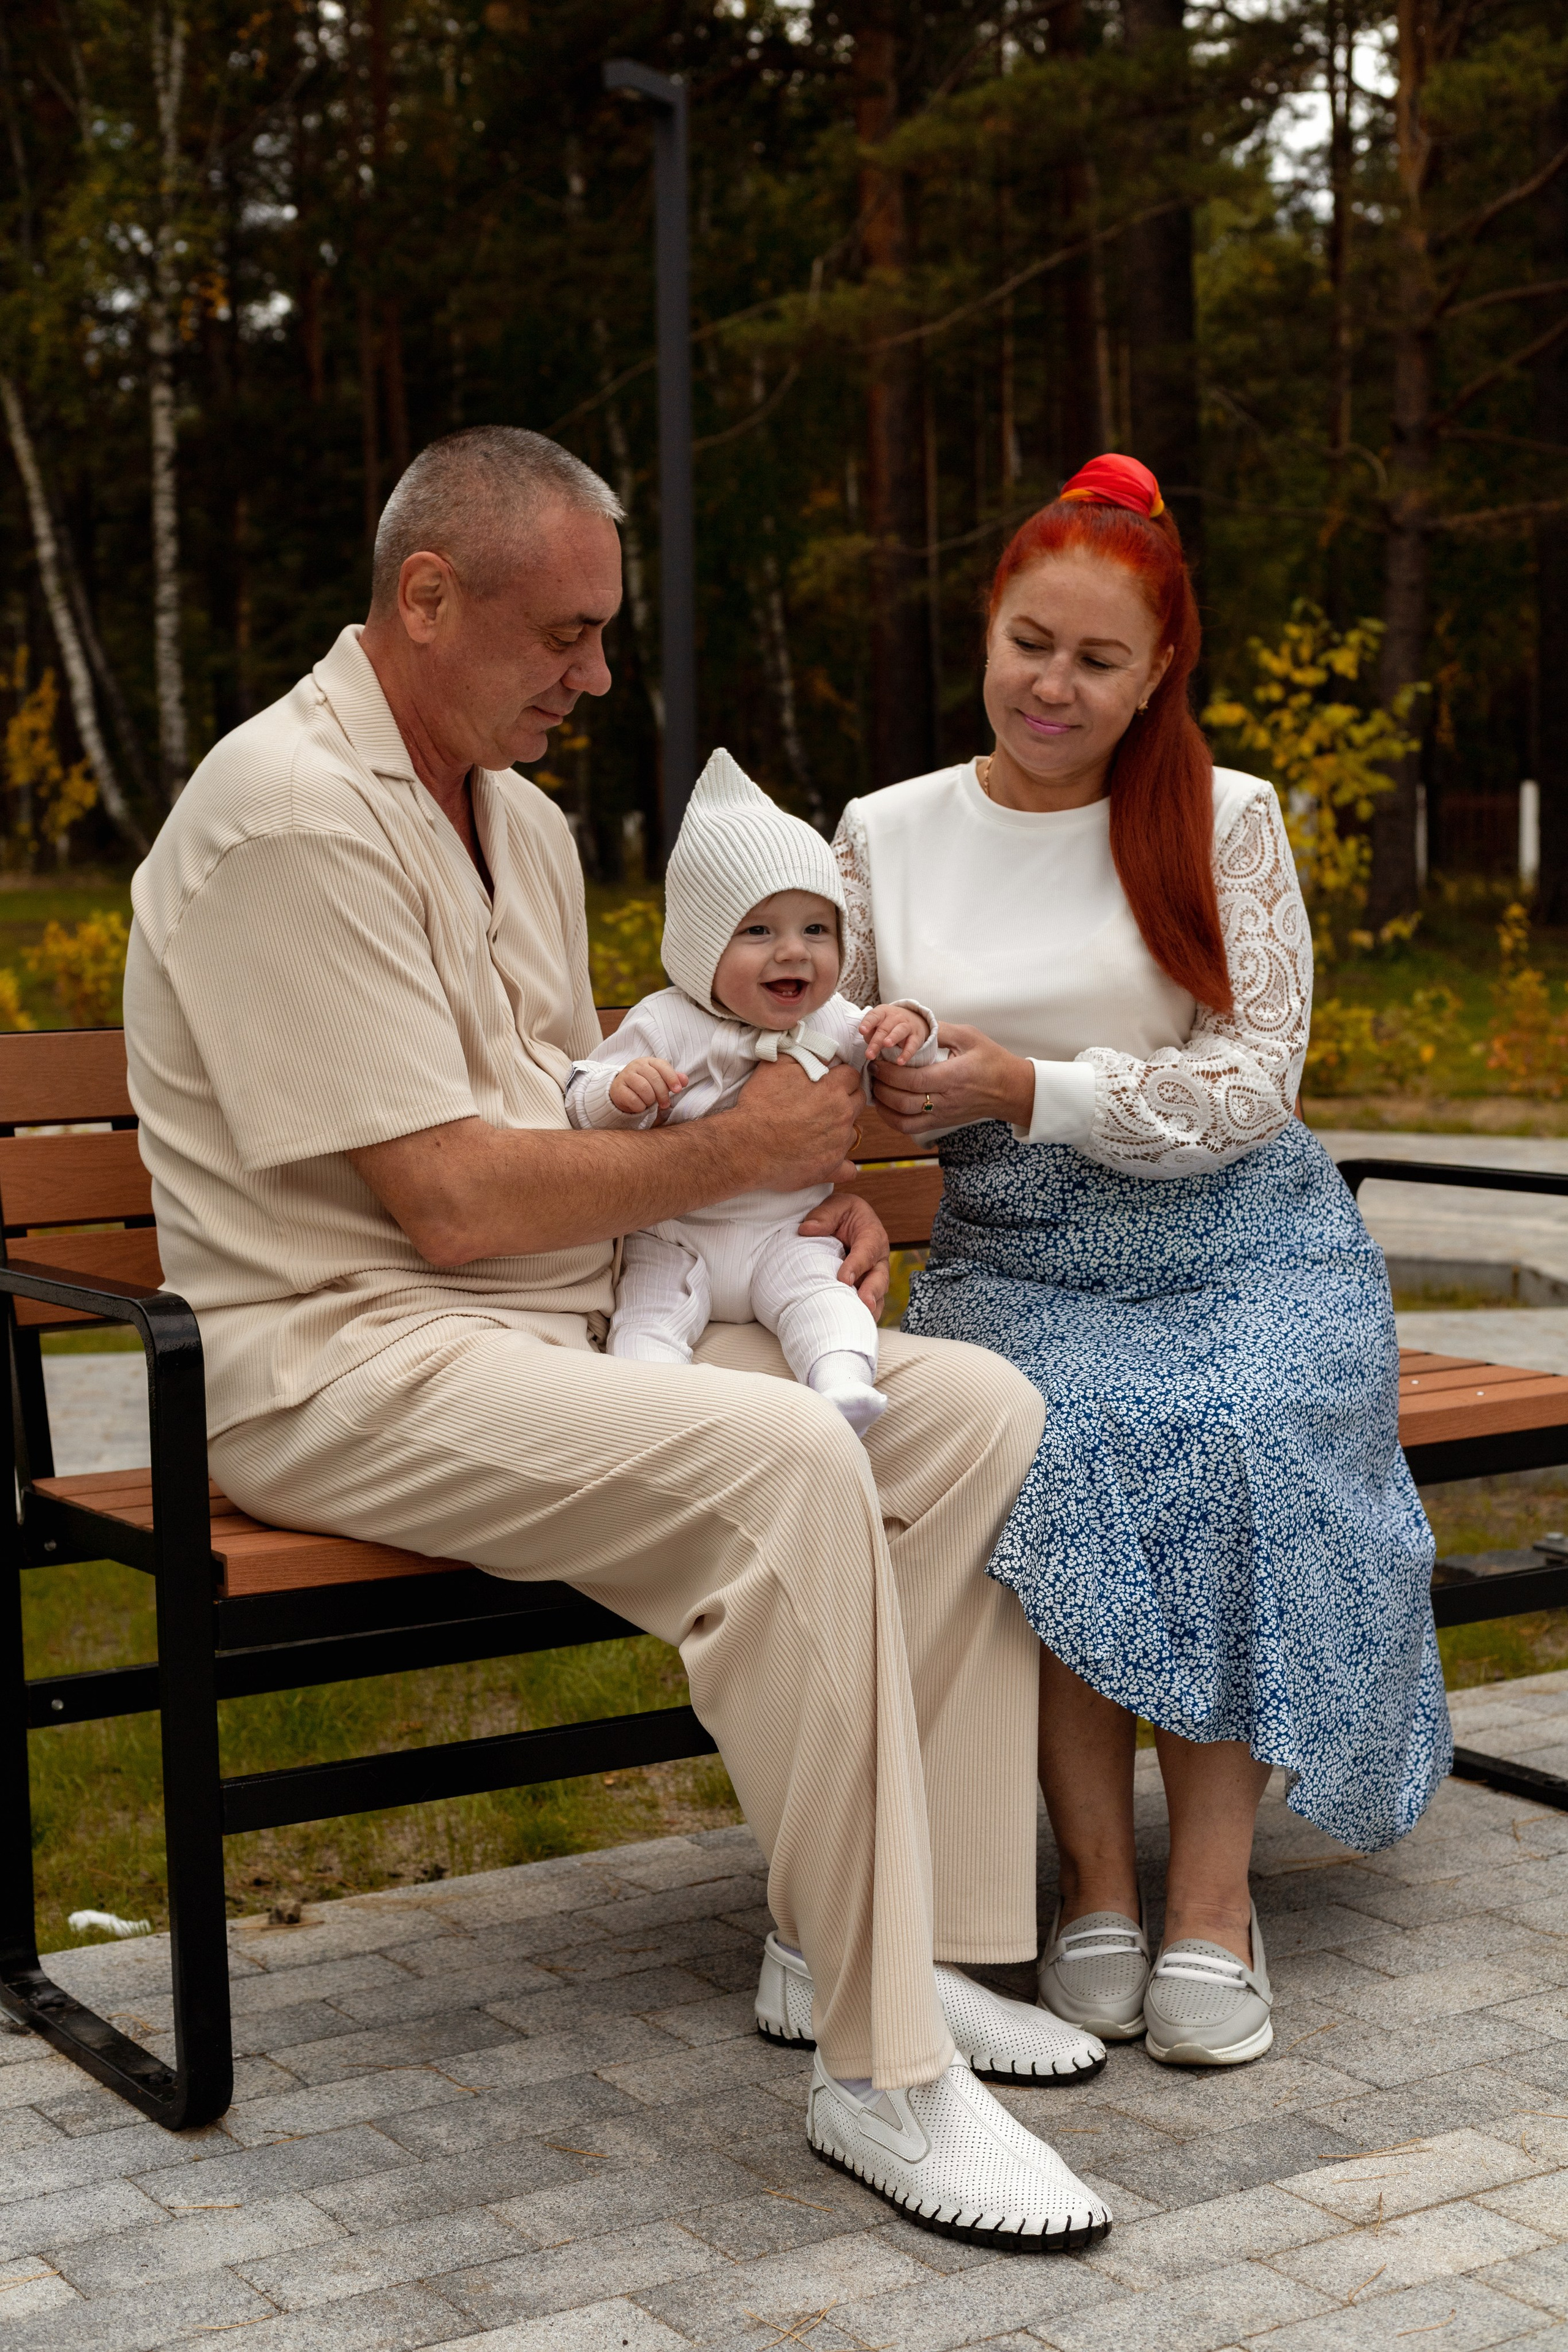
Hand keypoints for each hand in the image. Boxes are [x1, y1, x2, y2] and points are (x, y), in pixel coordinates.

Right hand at [609, 1056, 687, 1121]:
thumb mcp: (660, 1080)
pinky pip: (633, 1100)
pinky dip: (640, 1106)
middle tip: (665, 1104)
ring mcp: (626, 1076)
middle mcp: (636, 1066)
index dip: (672, 1078)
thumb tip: (685, 1080)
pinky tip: (640, 1106)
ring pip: (644, 1088)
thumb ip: (673, 1079)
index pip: (662, 1066)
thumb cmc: (645, 1084)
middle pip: (655, 1078)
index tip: (678, 1090)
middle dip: (663, 1094)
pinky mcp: (618, 1088)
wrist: (622, 1090)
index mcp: (649, 1061)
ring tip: (650, 1103)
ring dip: (651, 1100)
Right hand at [725, 1056, 862, 1189]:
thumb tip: (819, 1054)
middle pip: (858, 1101)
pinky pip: (848, 1170)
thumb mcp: (777, 1066)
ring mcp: (838, 1144)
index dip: (840, 1077)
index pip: (852, 1076)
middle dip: (846, 1099)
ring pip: (854, 1133)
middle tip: (825, 1103)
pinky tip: (830, 1160)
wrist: (748, 1144)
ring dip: (843, 1130)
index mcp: (833, 1089)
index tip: (829, 1081)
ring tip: (821, 1131)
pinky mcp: (830, 1168)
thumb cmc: (760, 1104)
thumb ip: (803, 1054)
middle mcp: (842, 1115)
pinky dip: (842, 1166)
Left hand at [799, 1190, 890, 1316]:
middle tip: (863, 1303)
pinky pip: (868, 1304)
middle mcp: (877, 1259)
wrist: (844, 1223)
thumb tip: (807, 1229)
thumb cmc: (841, 1214)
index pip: (867, 1250)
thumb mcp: (835, 1205)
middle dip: (872, 1292)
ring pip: (877, 1295)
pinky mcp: (865, 1289)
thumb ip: (824, 1215)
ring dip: (870, 1308)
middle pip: (880, 1277)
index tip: (843, 1278)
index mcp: (872, 1235)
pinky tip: (852, 1325)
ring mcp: (873, 1276)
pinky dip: (862, 1315)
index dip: (857, 1265)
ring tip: (860, 1320)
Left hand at [859, 1002, 930, 1066]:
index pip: (874, 1016)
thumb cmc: (889, 1025)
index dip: (867, 1023)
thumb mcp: (878, 1025)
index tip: (862, 1030)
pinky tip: (900, 1062)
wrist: (915, 1019)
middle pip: (884, 1029)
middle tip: (869, 1055)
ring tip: (887, 1045)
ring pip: (899, 1031)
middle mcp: (895, 1017)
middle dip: (876, 1042)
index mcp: (882, 1013)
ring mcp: (907, 1026)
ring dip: (893, 1038)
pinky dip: (907, 1054)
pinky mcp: (916, 1037)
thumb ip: (870, 1033)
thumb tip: (869, 1044)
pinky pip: (912, 1045)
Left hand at [873, 1022, 1034, 1134]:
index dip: (889, 1073)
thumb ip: (940, 1030)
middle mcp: (947, 1100)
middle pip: (903, 1101)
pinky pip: (910, 1128)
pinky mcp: (941, 1123)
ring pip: (903, 1119)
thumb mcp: (969, 1036)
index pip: (912, 1080)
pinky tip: (885, 1106)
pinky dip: (892, 1120)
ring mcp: (943, 1115)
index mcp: (953, 1077)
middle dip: (881, 1087)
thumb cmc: (991, 1060)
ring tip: (875, 1087)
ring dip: (883, 1105)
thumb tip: (913, 1025)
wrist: (1010, 1089)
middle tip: (872, 1071)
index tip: (878, 1061)